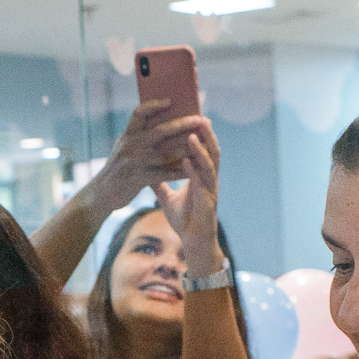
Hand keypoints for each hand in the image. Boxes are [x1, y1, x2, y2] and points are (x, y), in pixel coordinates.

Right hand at [86, 100, 211, 209]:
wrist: (101, 194)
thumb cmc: (117, 169)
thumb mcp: (123, 148)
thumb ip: (137, 136)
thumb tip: (160, 123)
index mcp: (127, 135)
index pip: (139, 113)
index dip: (154, 105)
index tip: (170, 100)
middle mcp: (131, 146)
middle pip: (160, 131)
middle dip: (183, 124)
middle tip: (200, 119)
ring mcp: (135, 162)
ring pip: (167, 153)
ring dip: (187, 148)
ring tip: (205, 144)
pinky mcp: (139, 179)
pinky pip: (165, 174)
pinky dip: (181, 171)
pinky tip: (194, 168)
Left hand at [149, 126, 223, 278]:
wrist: (192, 243)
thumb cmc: (184, 220)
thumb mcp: (167, 198)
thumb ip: (159, 182)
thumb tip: (146, 170)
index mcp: (201, 176)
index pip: (203, 149)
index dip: (201, 133)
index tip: (193, 116)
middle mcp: (209, 180)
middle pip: (212, 151)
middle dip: (206, 133)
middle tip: (198, 116)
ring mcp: (210, 191)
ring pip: (210, 164)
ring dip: (200, 149)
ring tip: (192, 133)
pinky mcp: (207, 203)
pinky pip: (202, 184)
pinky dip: (193, 170)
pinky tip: (185, 160)